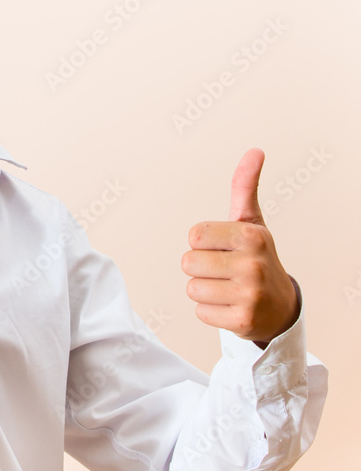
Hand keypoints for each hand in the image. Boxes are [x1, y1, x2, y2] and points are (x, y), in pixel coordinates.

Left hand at [181, 148, 299, 344]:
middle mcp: (252, 264)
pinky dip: (210, 312)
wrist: (281, 306)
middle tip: (225, 271)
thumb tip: (255, 150)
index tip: (223, 248)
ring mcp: (249, 294)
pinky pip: (200, 312)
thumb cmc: (257, 258)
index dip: (203, 243)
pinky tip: (231, 306)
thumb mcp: (252, 222)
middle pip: (188, 262)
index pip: (194, 235)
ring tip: (228, 288)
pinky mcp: (242, 320)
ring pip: (192, 288)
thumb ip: (245, 187)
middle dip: (201, 267)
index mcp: (251, 236)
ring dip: (204, 290)